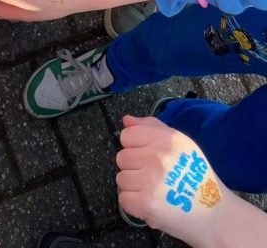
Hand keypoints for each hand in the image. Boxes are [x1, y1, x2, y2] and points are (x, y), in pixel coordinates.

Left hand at [117, 116, 229, 245]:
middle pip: (121, 158)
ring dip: (135, 187)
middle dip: (135, 168)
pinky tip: (152, 204)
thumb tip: (126, 120)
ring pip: (121, 179)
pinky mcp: (147, 203)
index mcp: (167, 139)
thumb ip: (151, 127)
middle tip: (155, 178)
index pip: (127, 135)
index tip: (148, 157)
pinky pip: (123, 199)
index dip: (135, 147)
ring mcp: (151, 180)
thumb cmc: (195, 177)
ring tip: (155, 191)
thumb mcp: (180, 143)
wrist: (216, 215)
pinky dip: (135, 205)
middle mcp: (158, 156)